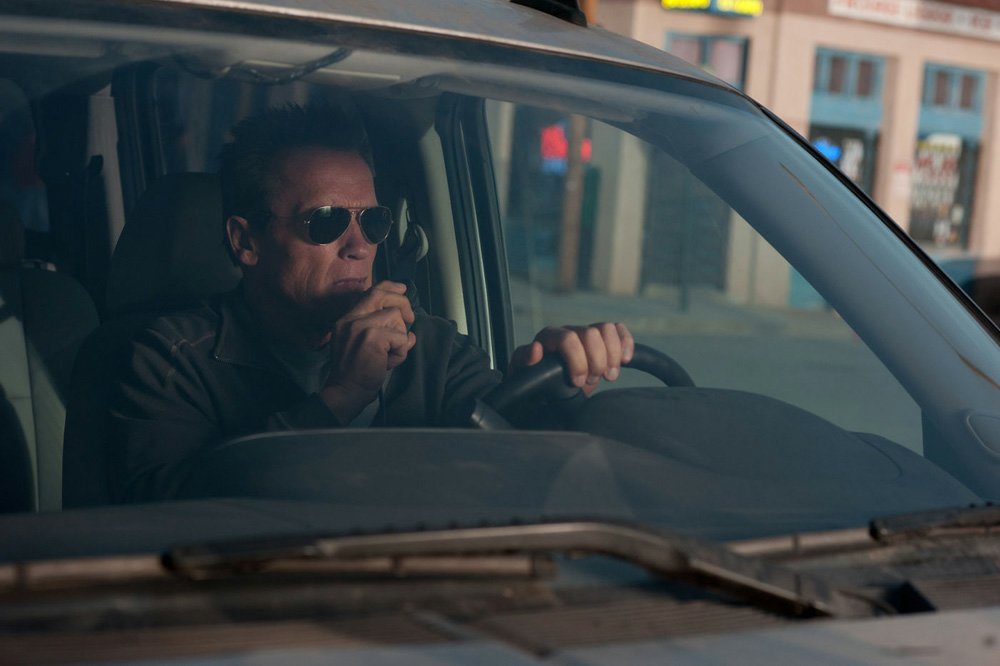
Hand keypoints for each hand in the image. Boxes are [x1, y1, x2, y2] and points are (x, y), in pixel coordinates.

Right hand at [320, 281, 415, 421]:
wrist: (346, 391)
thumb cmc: (358, 372)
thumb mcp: (366, 346)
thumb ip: (384, 332)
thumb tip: (409, 331)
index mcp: (347, 319)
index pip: (370, 292)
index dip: (389, 287)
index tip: (402, 289)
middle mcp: (351, 318)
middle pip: (382, 295)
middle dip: (402, 303)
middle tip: (410, 318)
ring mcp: (360, 326)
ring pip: (396, 317)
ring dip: (400, 337)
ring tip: (390, 354)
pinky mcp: (372, 337)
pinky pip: (400, 337)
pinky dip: (400, 352)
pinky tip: (389, 362)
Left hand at [509, 323, 633, 395]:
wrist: (547, 390)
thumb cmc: (533, 380)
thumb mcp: (523, 374)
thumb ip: (524, 360)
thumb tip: (535, 350)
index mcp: (549, 337)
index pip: (568, 338)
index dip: (578, 361)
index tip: (578, 383)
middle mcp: (569, 331)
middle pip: (591, 334)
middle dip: (595, 362)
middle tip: (591, 381)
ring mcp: (586, 333)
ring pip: (606, 329)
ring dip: (612, 355)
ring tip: (608, 375)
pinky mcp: (602, 339)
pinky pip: (618, 330)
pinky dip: (626, 343)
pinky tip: (625, 360)